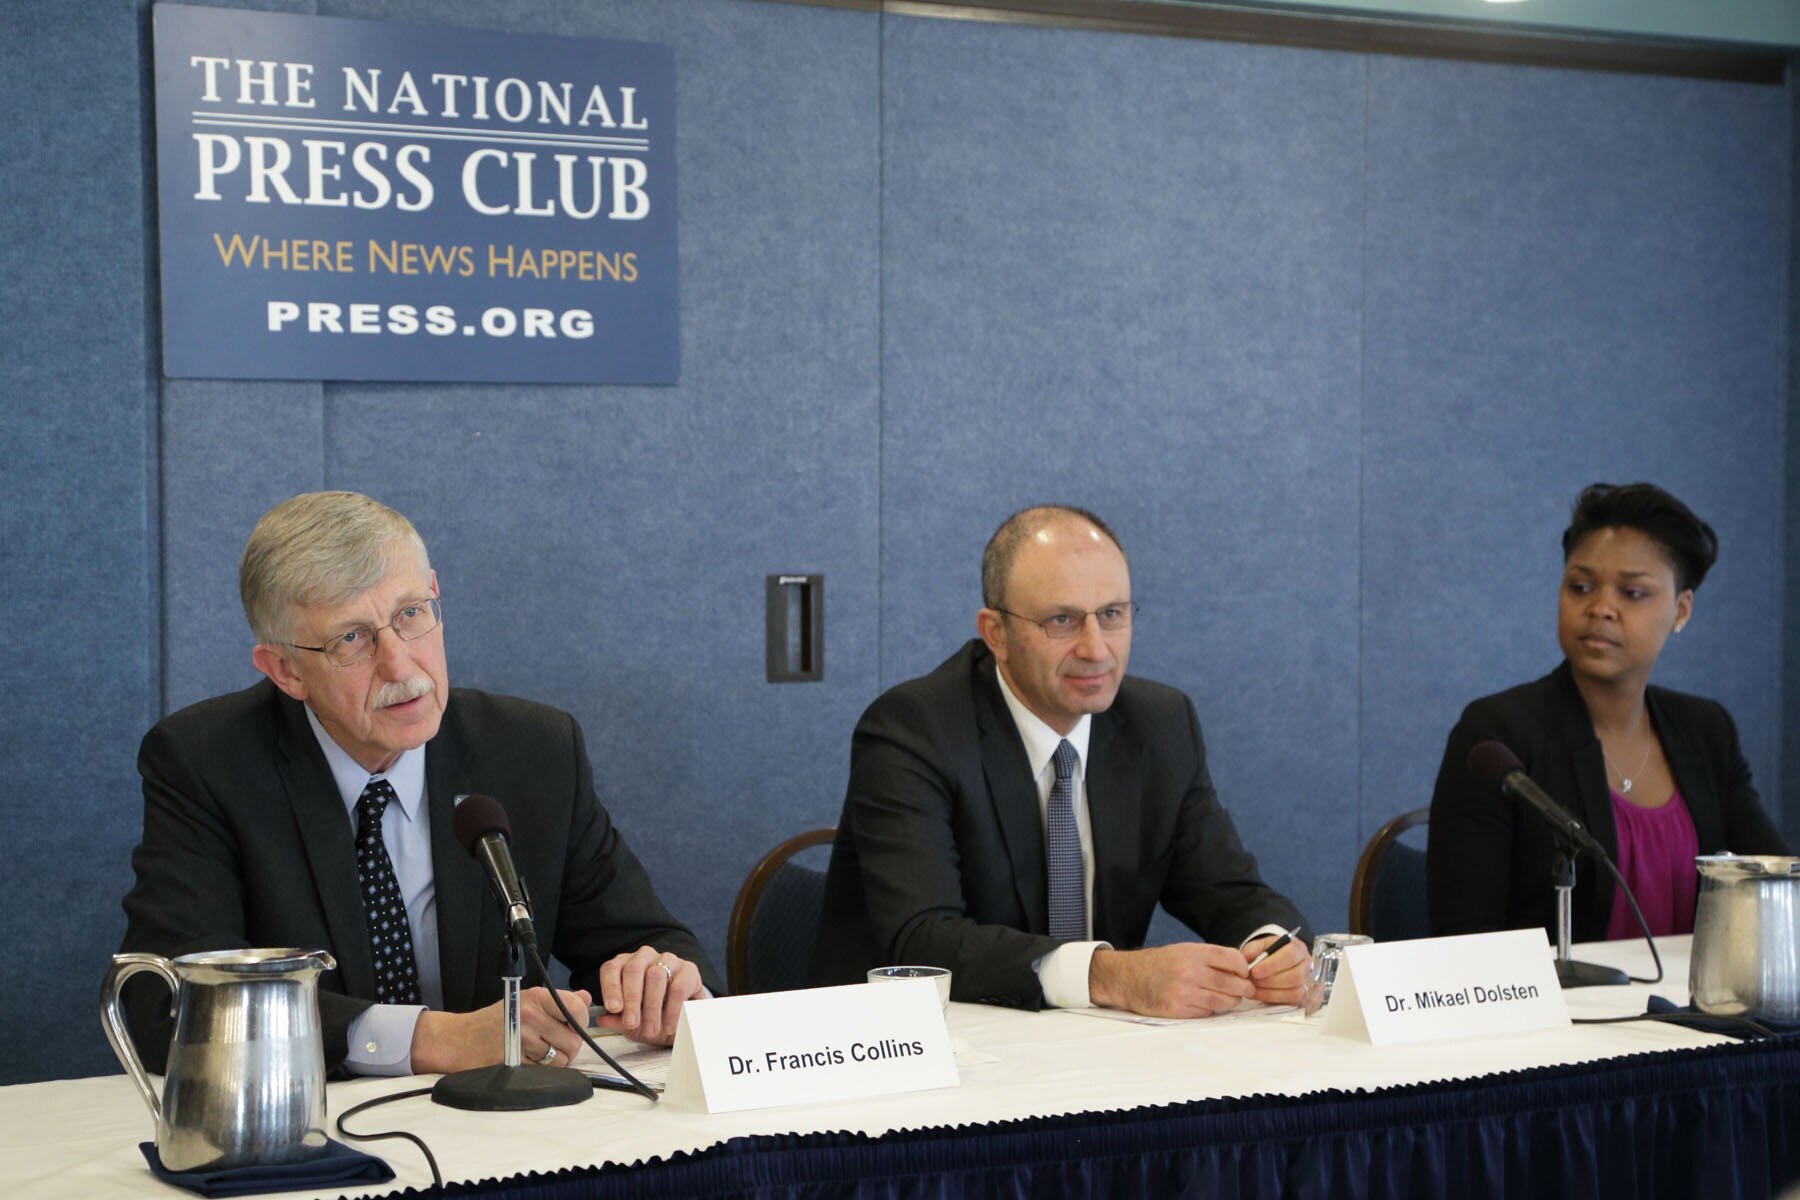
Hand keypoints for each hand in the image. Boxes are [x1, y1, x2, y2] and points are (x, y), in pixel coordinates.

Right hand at [409, 986, 590, 1073]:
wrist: (458, 1039)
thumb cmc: (495, 1021)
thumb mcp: (526, 1001)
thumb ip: (559, 1001)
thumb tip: (586, 998)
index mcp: (536, 997)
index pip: (577, 1009)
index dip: (579, 1022)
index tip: (570, 1026)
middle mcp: (530, 1015)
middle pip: (573, 1040)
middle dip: (566, 1047)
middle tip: (549, 1044)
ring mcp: (521, 1039)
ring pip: (561, 1060)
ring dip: (554, 1062)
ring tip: (536, 1053)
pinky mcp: (515, 1062)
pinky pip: (545, 1073)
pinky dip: (540, 1072)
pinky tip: (526, 1062)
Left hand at [592, 946, 704, 1044]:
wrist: (682, 1017)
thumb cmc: (651, 1015)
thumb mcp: (631, 1022)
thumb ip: (617, 1020)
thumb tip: (602, 1020)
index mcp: (624, 965)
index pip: (612, 969)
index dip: (610, 987)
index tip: (613, 1008)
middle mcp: (644, 957)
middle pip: (633, 970)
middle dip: (632, 1000)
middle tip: (632, 1023)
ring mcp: (667, 959)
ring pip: (655, 976)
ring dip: (652, 1007)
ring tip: (651, 1030)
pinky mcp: (688, 969)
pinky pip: (678, 987)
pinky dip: (672, 1011)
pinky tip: (669, 1026)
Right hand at [1087, 944, 1256, 1017]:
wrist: (1127, 977)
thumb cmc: (1158, 964)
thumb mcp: (1183, 950)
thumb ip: (1210, 958)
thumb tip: (1241, 969)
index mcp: (1193, 953)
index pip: (1232, 959)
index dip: (1243, 968)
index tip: (1244, 973)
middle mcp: (1190, 971)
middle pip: (1233, 983)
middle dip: (1243, 988)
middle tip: (1244, 990)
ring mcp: (1184, 992)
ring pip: (1223, 1002)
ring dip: (1230, 1001)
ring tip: (1227, 998)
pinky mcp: (1178, 1010)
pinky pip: (1207, 1013)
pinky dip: (1210, 1010)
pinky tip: (1203, 1004)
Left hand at [1242, 933, 1310, 1006]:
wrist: (1276, 964)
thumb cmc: (1269, 954)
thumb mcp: (1260, 946)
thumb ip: (1253, 949)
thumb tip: (1248, 957)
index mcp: (1298, 948)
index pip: (1290, 956)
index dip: (1272, 965)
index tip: (1254, 972)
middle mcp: (1308, 965)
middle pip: (1295, 976)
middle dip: (1270, 981)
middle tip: (1252, 982)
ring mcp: (1309, 982)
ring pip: (1295, 991)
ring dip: (1270, 992)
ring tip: (1253, 988)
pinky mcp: (1305, 997)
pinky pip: (1293, 1002)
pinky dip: (1273, 999)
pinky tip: (1259, 994)